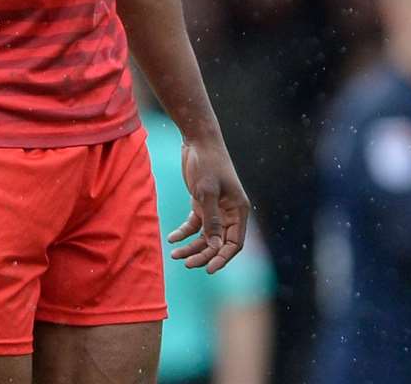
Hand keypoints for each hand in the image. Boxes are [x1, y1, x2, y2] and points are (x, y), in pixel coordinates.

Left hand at [168, 135, 250, 272]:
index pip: (235, 243)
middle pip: (219, 243)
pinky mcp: (202, 204)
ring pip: (205, 237)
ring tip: (174, 254)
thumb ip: (211, 221)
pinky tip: (172, 238)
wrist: (198, 140)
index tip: (208, 270)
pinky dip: (183, 233)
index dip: (223, 258)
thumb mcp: (207, 193)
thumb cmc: (207, 164)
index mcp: (238, 210)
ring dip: (191, 247)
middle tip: (187, 264)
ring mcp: (215, 209)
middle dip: (204, 255)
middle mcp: (229, 212)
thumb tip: (214, 247)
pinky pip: (194, 225)